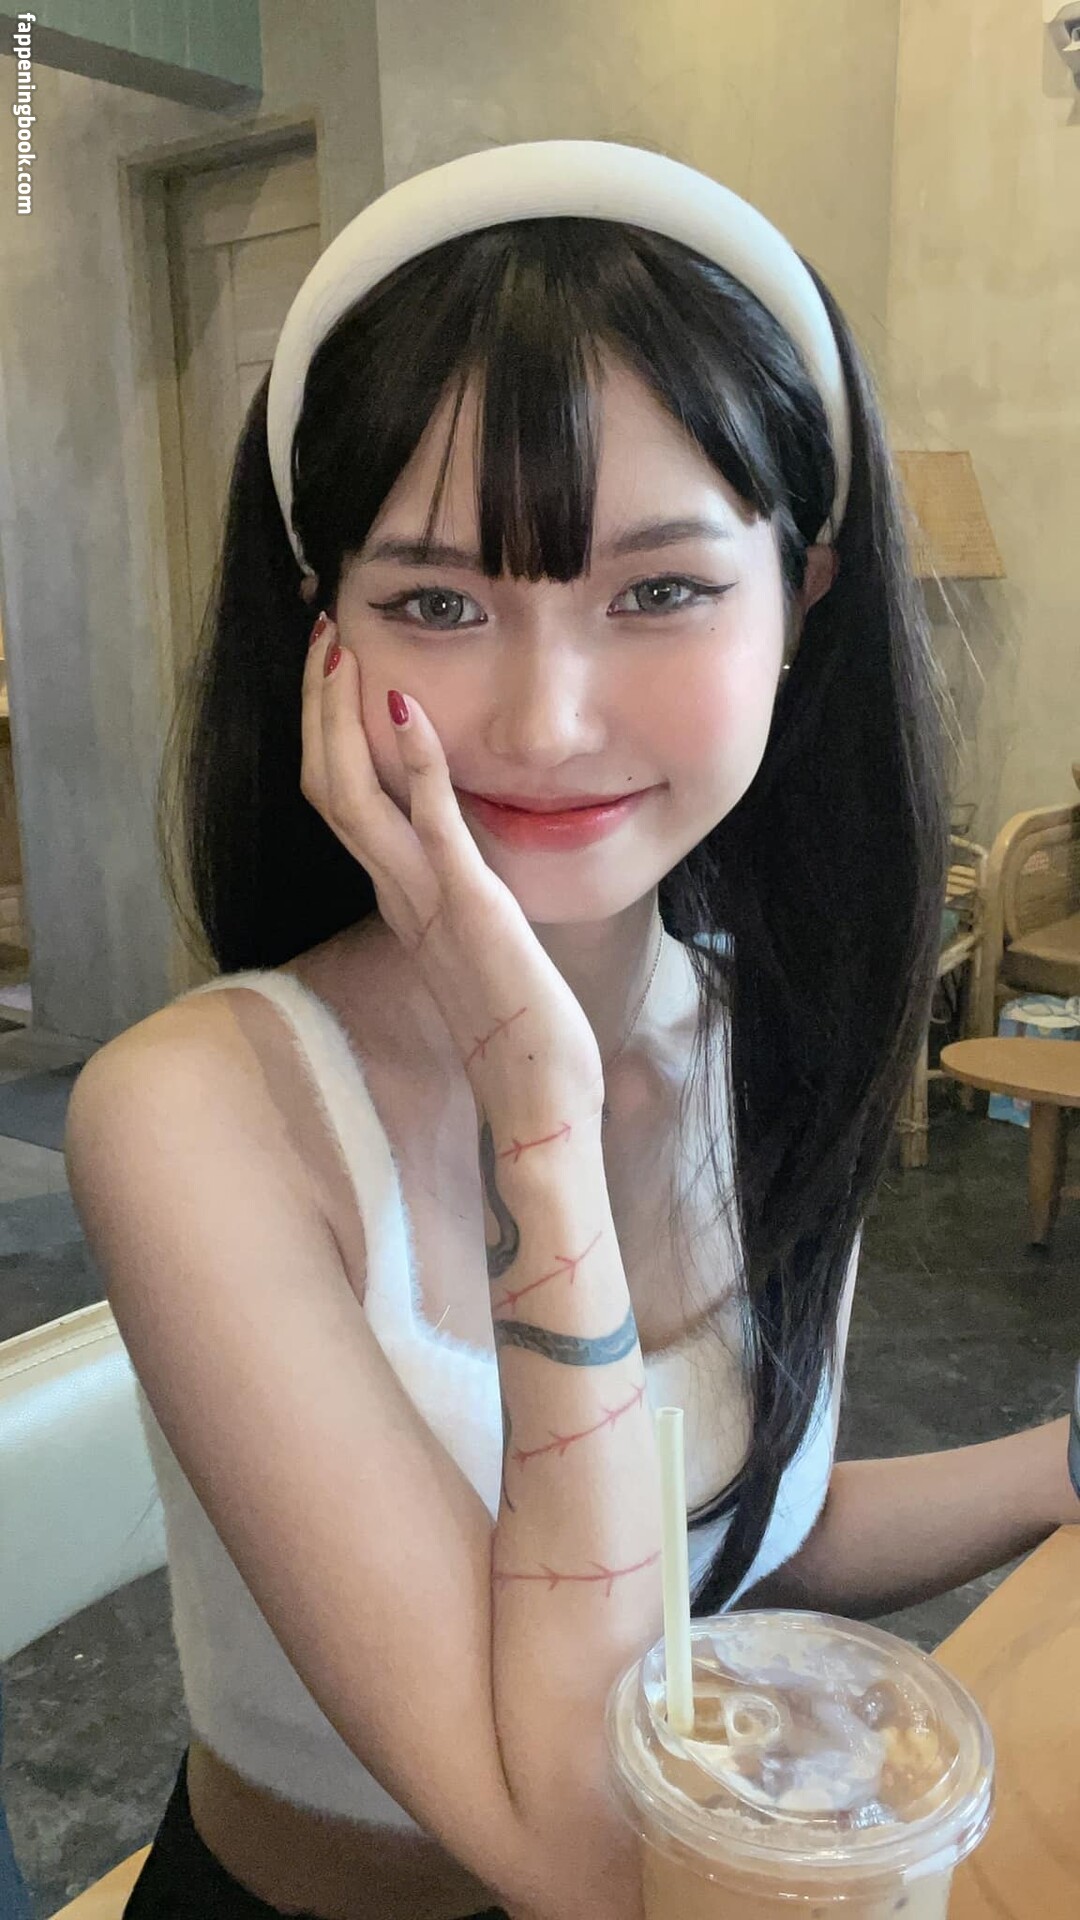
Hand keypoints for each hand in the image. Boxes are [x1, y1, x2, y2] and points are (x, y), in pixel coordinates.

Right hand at [300, 615, 603, 1119]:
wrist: (539, 1100)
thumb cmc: (523, 1033)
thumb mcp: (483, 950)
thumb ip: (465, 906)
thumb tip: (468, 877)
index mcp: (401, 901)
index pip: (343, 805)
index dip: (326, 735)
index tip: (334, 672)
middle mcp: (399, 895)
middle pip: (326, 786)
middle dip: (318, 707)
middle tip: (320, 636)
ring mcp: (427, 900)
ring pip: (351, 796)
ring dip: (341, 717)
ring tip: (340, 650)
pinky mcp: (470, 907)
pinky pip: (430, 825)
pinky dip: (417, 765)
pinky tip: (409, 711)